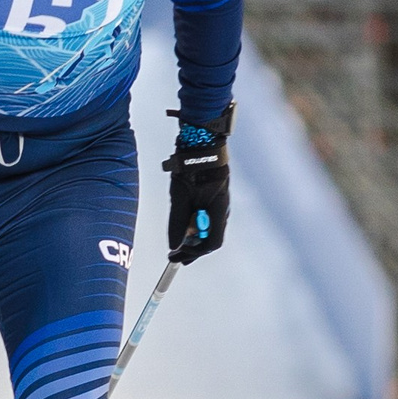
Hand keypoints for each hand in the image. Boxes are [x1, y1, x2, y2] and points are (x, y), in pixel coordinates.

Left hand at [163, 104, 233, 263]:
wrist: (202, 142)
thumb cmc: (192, 167)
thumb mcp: (180, 197)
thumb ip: (178, 222)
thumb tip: (175, 244)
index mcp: (218, 210)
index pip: (211, 243)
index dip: (194, 253)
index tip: (177, 256)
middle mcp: (222, 209)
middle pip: (210, 238)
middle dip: (192, 247)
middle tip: (175, 253)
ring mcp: (220, 202)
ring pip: (207, 227)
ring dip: (192, 233)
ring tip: (178, 233)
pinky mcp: (214, 195)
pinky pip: (205, 215)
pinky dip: (194, 221)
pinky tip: (184, 217)